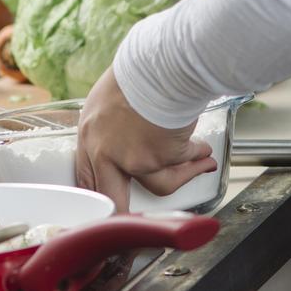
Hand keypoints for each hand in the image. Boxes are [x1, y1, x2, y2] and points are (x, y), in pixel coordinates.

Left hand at [76, 68, 216, 211]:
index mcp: (89, 133)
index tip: (111, 202)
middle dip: (125, 215)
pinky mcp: (158, 158)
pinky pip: (181, 165)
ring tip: (200, 161)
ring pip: (159, 184)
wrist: (162, 65)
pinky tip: (203, 148)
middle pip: (112, 199)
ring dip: (184, 174)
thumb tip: (133, 138)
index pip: (87, 176)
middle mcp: (104, 150)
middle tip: (135, 226)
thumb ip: (115, 123)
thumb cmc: (143, 69)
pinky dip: (196, 156)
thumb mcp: (112, 95)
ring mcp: (131, 158)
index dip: (102, 192)